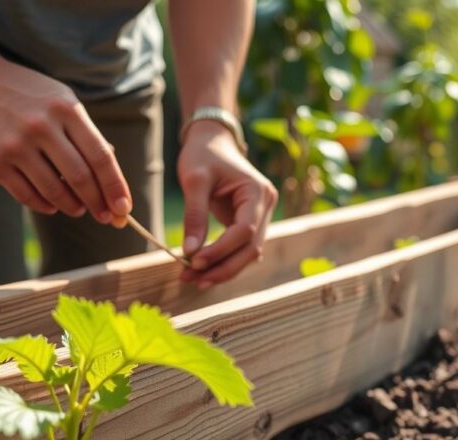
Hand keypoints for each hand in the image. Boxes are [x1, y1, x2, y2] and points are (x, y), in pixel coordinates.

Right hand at [0, 51, 132, 225]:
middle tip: (105, 216)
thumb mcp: (59, 98)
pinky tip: (52, 206)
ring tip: (78, 209)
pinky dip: (44, 205)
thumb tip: (109, 172)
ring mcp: (14, 145)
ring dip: (71, 206)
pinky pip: (25, 194)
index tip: (124, 207)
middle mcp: (41, 127)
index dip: (115, 186)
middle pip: (80, 177)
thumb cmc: (23, 91)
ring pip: (54, 190)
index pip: (100, 157)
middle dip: (97, 202)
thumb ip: (83, 131)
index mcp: (65, 109)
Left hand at [178, 121, 276, 287]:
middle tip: (191, 279)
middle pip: (251, 249)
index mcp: (258, 192)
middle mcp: (267, 206)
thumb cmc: (203, 154)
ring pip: (248, 254)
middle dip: (222, 268)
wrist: (212, 141)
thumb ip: (194, 215)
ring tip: (192, 279)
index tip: (193, 262)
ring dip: (222, 269)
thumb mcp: (194, 180)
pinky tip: (201, 270)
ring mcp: (262, 216)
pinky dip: (223, 261)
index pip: (245, 231)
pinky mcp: (251, 222)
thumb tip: (190, 253)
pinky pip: (241, 248)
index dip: (220, 251)